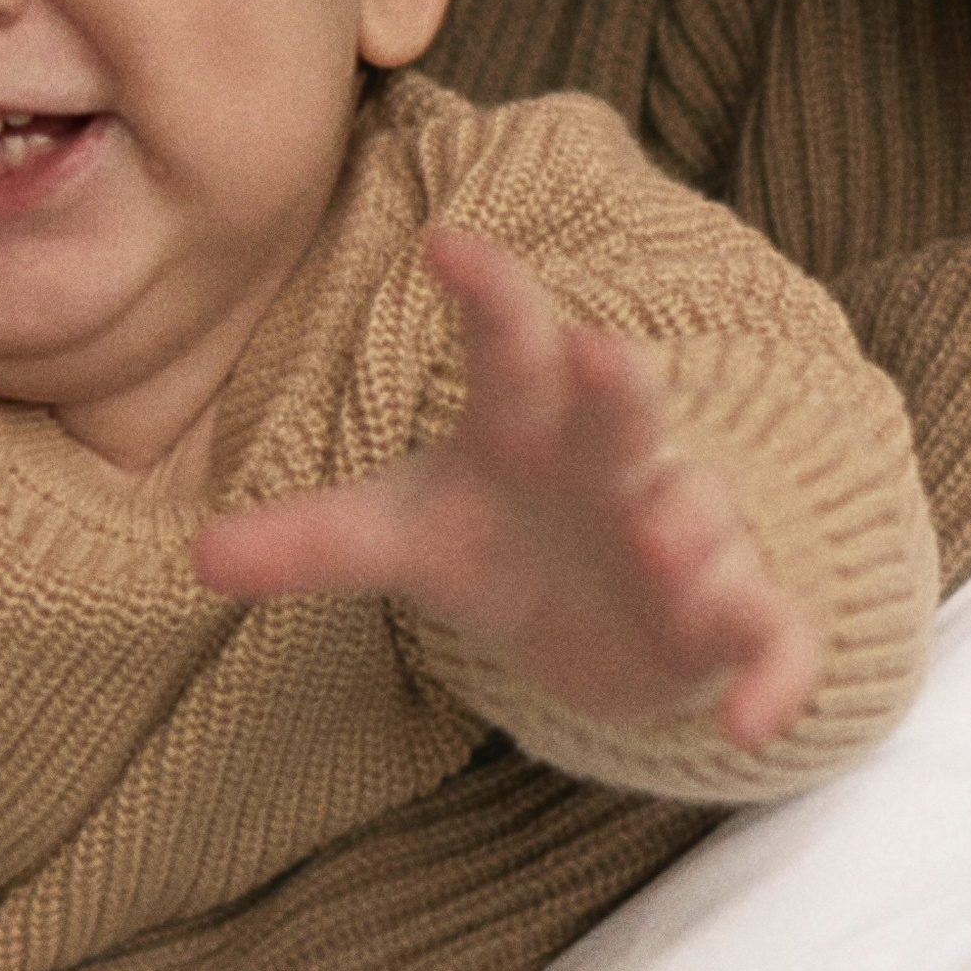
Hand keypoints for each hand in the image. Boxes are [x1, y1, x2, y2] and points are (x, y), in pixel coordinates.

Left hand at [192, 225, 821, 750]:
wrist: (598, 620)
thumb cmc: (496, 537)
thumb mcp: (399, 535)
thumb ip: (308, 541)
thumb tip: (197, 555)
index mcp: (527, 421)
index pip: (506, 341)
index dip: (487, 293)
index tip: (443, 244)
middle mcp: (615, 458)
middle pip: (623, 401)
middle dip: (617, 379)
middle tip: (598, 353)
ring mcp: (687, 533)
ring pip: (701, 514)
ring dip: (690, 527)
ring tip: (662, 542)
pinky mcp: (735, 618)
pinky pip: (771, 636)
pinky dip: (774, 675)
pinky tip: (749, 726)